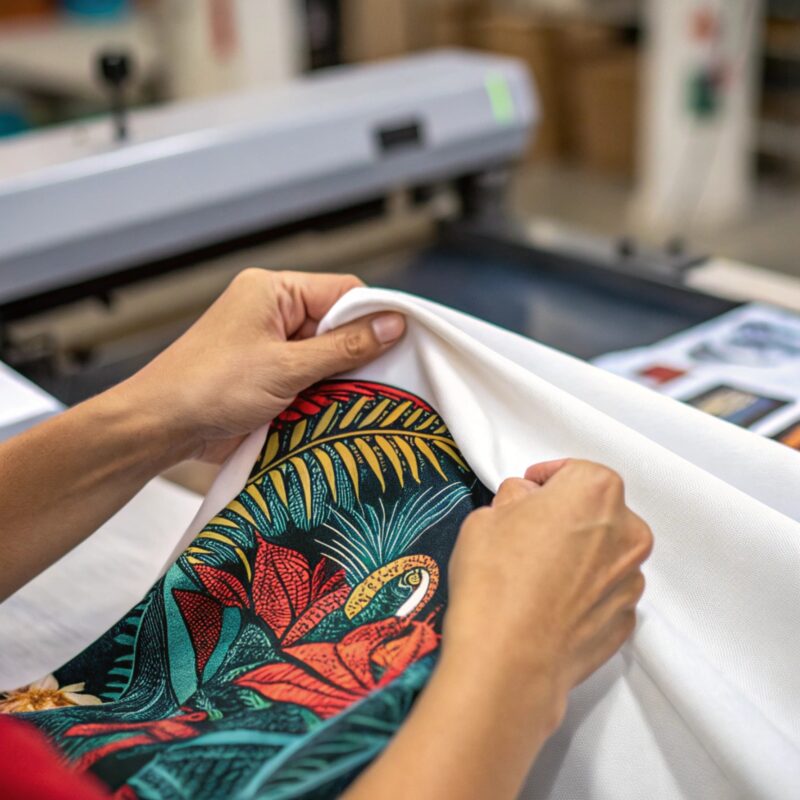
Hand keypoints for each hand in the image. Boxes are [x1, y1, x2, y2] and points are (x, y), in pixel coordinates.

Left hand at [116, 269, 404, 462]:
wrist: (160, 428)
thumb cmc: (208, 386)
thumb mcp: (287, 366)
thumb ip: (345, 346)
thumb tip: (393, 324)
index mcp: (274, 291)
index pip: (343, 291)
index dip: (373, 315)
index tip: (402, 343)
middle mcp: (272, 313)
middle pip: (337, 325)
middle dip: (355, 354)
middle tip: (379, 381)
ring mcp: (269, 346)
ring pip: (326, 356)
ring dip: (337, 380)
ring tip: (351, 401)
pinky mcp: (266, 376)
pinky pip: (309, 378)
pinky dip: (321, 395)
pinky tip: (330, 413)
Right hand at [443, 459, 652, 731]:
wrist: (509, 660)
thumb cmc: (495, 580)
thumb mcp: (485, 517)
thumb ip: (514, 499)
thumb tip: (525, 502)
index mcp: (595, 492)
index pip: (574, 471)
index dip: (546, 480)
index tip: (527, 491)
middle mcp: (627, 531)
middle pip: (598, 511)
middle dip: (567, 516)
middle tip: (529, 533)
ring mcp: (631, 580)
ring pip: (604, 552)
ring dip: (579, 554)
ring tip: (537, 574)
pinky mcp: (626, 620)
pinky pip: (605, 592)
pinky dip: (584, 591)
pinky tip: (549, 603)